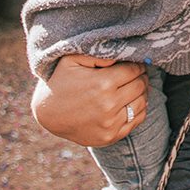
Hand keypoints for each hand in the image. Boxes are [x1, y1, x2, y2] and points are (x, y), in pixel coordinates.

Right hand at [31, 55, 148, 147]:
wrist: (47, 114)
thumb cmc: (61, 81)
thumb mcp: (72, 59)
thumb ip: (98, 53)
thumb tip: (123, 53)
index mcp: (103, 83)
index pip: (135, 69)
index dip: (136, 64)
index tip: (133, 63)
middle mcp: (109, 105)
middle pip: (140, 85)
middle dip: (140, 77)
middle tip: (135, 74)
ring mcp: (110, 124)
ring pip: (142, 102)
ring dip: (141, 92)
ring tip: (133, 87)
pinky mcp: (110, 137)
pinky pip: (136, 121)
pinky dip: (138, 109)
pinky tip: (130, 102)